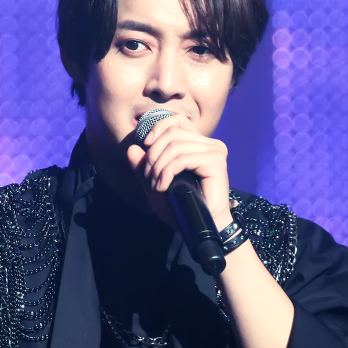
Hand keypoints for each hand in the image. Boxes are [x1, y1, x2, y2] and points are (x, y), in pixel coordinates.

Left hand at [125, 114, 232, 230]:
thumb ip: (143, 167)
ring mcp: (215, 151)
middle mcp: (209, 144)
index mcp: (198, 144)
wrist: (199, 227)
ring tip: (155, 185)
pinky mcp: (215, 161)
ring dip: (158, 166)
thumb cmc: (181, 207)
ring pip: (174, 146)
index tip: (145, 145)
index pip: (177, 120)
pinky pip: (182, 158)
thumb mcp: (156, 184)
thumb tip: (131, 149)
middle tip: (149, 177)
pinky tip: (163, 187)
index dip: (158, 128)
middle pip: (172, 132)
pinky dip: (167, 172)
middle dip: (153, 154)